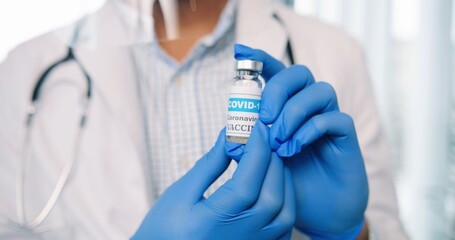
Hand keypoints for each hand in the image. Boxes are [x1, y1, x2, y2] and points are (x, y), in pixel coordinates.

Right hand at [132, 123, 295, 239]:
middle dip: (272, 162)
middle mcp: (240, 238)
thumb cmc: (166, 226)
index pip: (247, 183)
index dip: (256, 152)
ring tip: (269, 160)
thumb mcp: (181, 193)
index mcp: (215, 223)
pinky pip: (284, 228)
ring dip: (283, 182)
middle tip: (263, 139)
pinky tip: (273, 185)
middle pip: (271, 196)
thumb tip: (230, 136)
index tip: (257, 128)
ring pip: (285, 214)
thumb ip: (209, 165)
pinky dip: (286, 202)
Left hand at [230, 44, 368, 238]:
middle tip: (264, 117)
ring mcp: (328, 120)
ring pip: (321, 91)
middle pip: (299, 73)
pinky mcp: (345, 137)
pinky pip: (335, 119)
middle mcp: (308, 109)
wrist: (317, 213)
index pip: (275, 73)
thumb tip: (231, 130)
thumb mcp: (260, 164)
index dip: (259, 59)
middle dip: (278, 89)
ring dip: (294, 112)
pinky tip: (294, 148)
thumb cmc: (287, 183)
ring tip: (278, 141)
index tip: (239, 53)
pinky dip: (310, 130)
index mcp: (285, 108)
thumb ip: (248, 145)